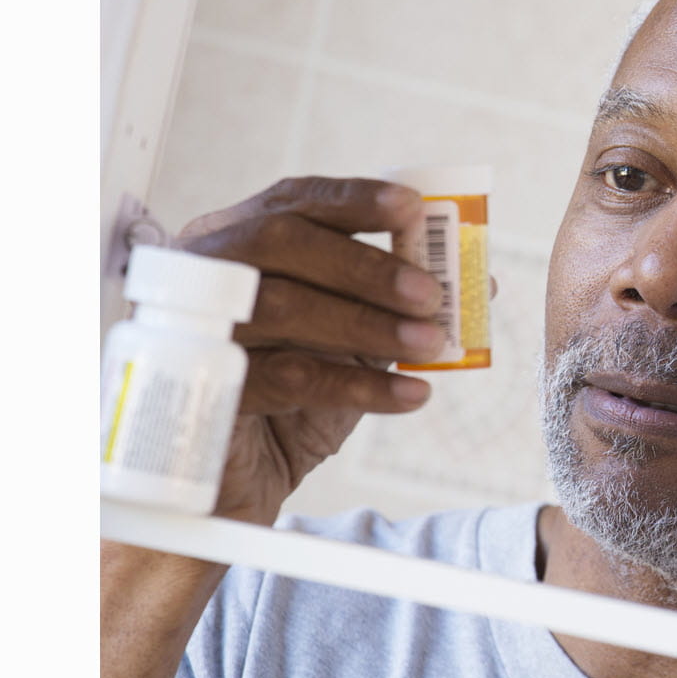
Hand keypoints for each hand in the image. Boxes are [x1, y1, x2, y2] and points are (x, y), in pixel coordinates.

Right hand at [175, 177, 446, 523]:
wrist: (247, 478)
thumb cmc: (298, 389)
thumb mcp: (354, 339)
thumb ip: (399, 304)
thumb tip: (480, 281)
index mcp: (236, 241)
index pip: (291, 202)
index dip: (352, 199)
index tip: (412, 206)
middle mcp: (204, 273)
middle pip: (279, 241)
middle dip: (365, 264)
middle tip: (432, 295)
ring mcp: (195, 326)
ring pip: (282, 305)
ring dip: (370, 324)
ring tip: (432, 344)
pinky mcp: (207, 387)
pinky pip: (289, 378)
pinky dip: (361, 385)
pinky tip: (412, 394)